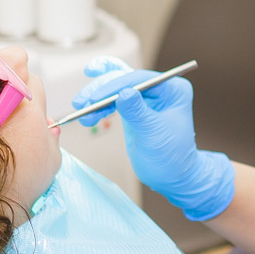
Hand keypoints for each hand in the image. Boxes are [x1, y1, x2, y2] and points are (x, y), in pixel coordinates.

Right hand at [70, 57, 234, 220]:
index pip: (140, 79)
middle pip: (124, 78)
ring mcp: (145, 97)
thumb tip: (123, 92)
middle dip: (101, 90)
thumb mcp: (154, 134)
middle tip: (82, 103)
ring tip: (81, 112)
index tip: (95, 98)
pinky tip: (86, 116)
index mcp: (173, 89)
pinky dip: (98, 107)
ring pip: (115, 86)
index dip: (115, 86)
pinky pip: (112, 99)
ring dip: (96, 98)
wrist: (171, 176)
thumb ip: (138, 113)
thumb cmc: (170, 156)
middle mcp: (160, 88)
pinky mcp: (133, 107)